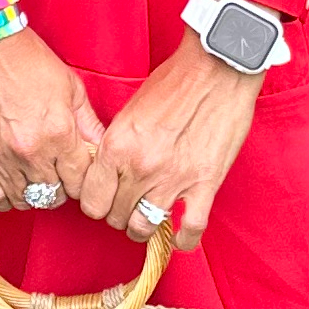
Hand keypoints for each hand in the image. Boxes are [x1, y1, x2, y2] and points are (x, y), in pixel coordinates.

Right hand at [0, 22, 107, 211]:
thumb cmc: (24, 57)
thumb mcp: (68, 85)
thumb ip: (87, 122)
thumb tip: (102, 147)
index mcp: (59, 132)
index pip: (82, 181)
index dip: (83, 179)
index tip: (78, 170)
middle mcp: (31, 151)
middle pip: (56, 195)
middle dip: (61, 187)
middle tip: (57, 173)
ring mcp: (0, 157)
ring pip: (27, 200)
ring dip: (35, 193)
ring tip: (34, 177)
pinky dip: (6, 197)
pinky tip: (12, 183)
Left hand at [64, 35, 265, 254]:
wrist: (217, 68)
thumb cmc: (175, 81)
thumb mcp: (129, 110)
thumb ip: (116, 144)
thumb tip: (108, 169)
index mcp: (117, 146)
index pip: (92, 200)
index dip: (96, 203)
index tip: (105, 199)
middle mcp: (140, 168)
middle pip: (116, 217)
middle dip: (119, 214)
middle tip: (127, 206)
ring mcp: (173, 179)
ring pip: (145, 227)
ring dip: (144, 227)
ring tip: (148, 219)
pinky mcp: (205, 184)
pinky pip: (190, 228)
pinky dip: (183, 240)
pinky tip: (179, 238)